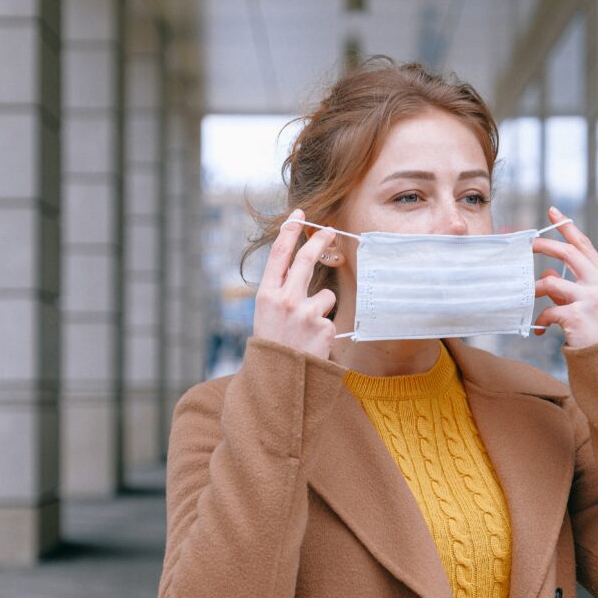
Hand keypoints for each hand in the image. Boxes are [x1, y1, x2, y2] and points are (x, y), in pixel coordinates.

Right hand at [253, 209, 338, 358]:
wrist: (278, 382)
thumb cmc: (273, 347)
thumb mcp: (266, 316)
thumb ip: (281, 292)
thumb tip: (305, 267)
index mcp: (266, 296)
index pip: (279, 255)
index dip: (289, 232)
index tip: (299, 215)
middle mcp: (285, 300)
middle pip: (307, 261)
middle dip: (320, 240)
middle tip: (330, 229)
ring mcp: (305, 313)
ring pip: (325, 296)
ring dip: (321, 310)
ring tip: (306, 332)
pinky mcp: (324, 328)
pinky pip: (331, 319)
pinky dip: (325, 330)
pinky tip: (313, 344)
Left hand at [531, 207, 597, 347]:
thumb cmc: (593, 328)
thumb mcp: (584, 302)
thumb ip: (568, 286)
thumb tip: (548, 275)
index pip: (584, 245)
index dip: (567, 227)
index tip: (553, 212)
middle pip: (568, 253)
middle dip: (544, 246)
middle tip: (528, 246)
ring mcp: (590, 298)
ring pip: (551, 282)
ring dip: (535, 289)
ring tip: (528, 297)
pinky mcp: (577, 315)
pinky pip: (548, 310)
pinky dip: (541, 319)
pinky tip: (540, 329)